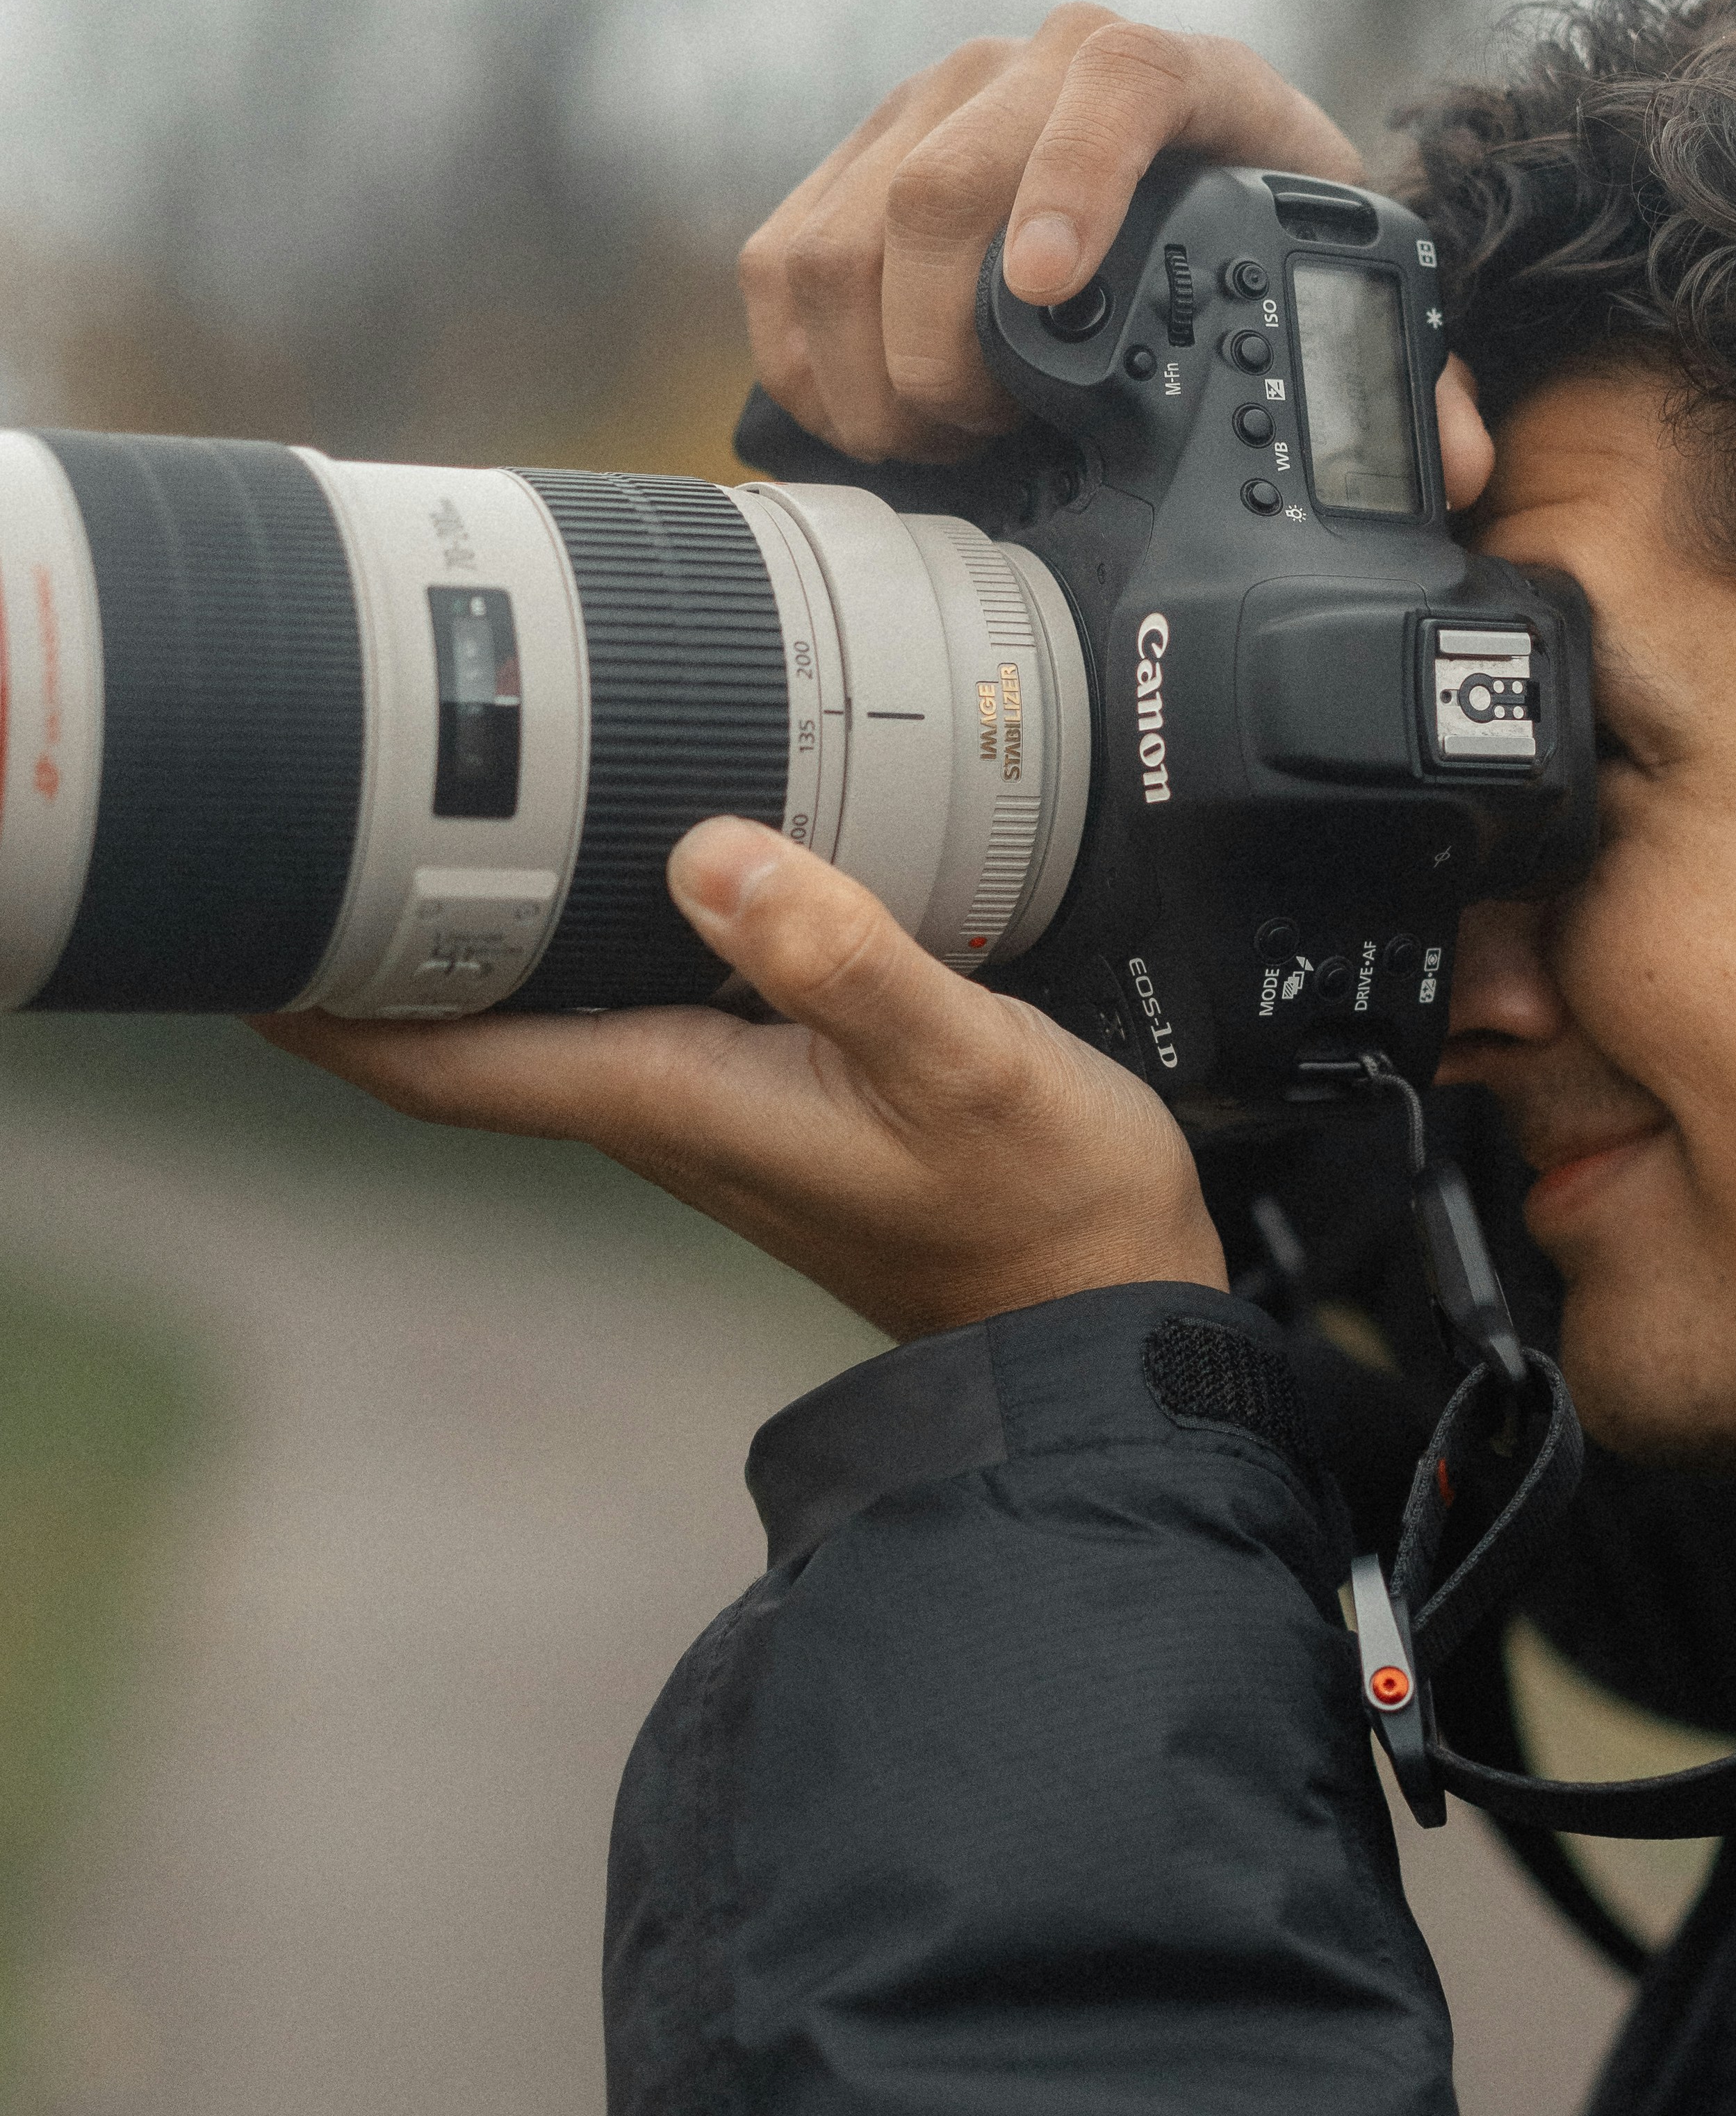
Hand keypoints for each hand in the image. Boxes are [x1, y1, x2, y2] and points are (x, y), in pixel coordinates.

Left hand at [258, 824, 1227, 1341]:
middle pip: (463, 1029)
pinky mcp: (768, 1092)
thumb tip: (716, 854)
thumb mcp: (960, 1060)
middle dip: (374, 937)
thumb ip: (842, 955)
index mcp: (677, 1099)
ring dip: (473, 930)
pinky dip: (585, 933)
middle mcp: (669, 1112)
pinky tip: (614, 864)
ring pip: (541, 1011)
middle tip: (316, 814)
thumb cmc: (1042, 1204)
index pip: (443, 1059)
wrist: (1109, 1305)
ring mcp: (712, 1109)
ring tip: (422, 810)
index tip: (246, 913)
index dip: (326, 996)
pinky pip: (629, 1003)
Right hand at [739, 3, 1494, 503]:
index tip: (1044, 296)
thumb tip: (1452, 460)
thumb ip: (1405, 369)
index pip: (1116, 87)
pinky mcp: (851, 161)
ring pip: (844, 234)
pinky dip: (811, 364)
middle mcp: (1037, 64)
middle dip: (946, 350)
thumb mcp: (1342, 289)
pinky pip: (785, 260)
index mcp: (1181, 78)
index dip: (1068, 181)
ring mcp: (932, 104)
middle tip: (987, 442)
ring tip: (941, 445)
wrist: (1176, 187)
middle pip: (942, 187)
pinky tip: (870, 423)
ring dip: (874, 371)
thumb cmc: (1258, 243)